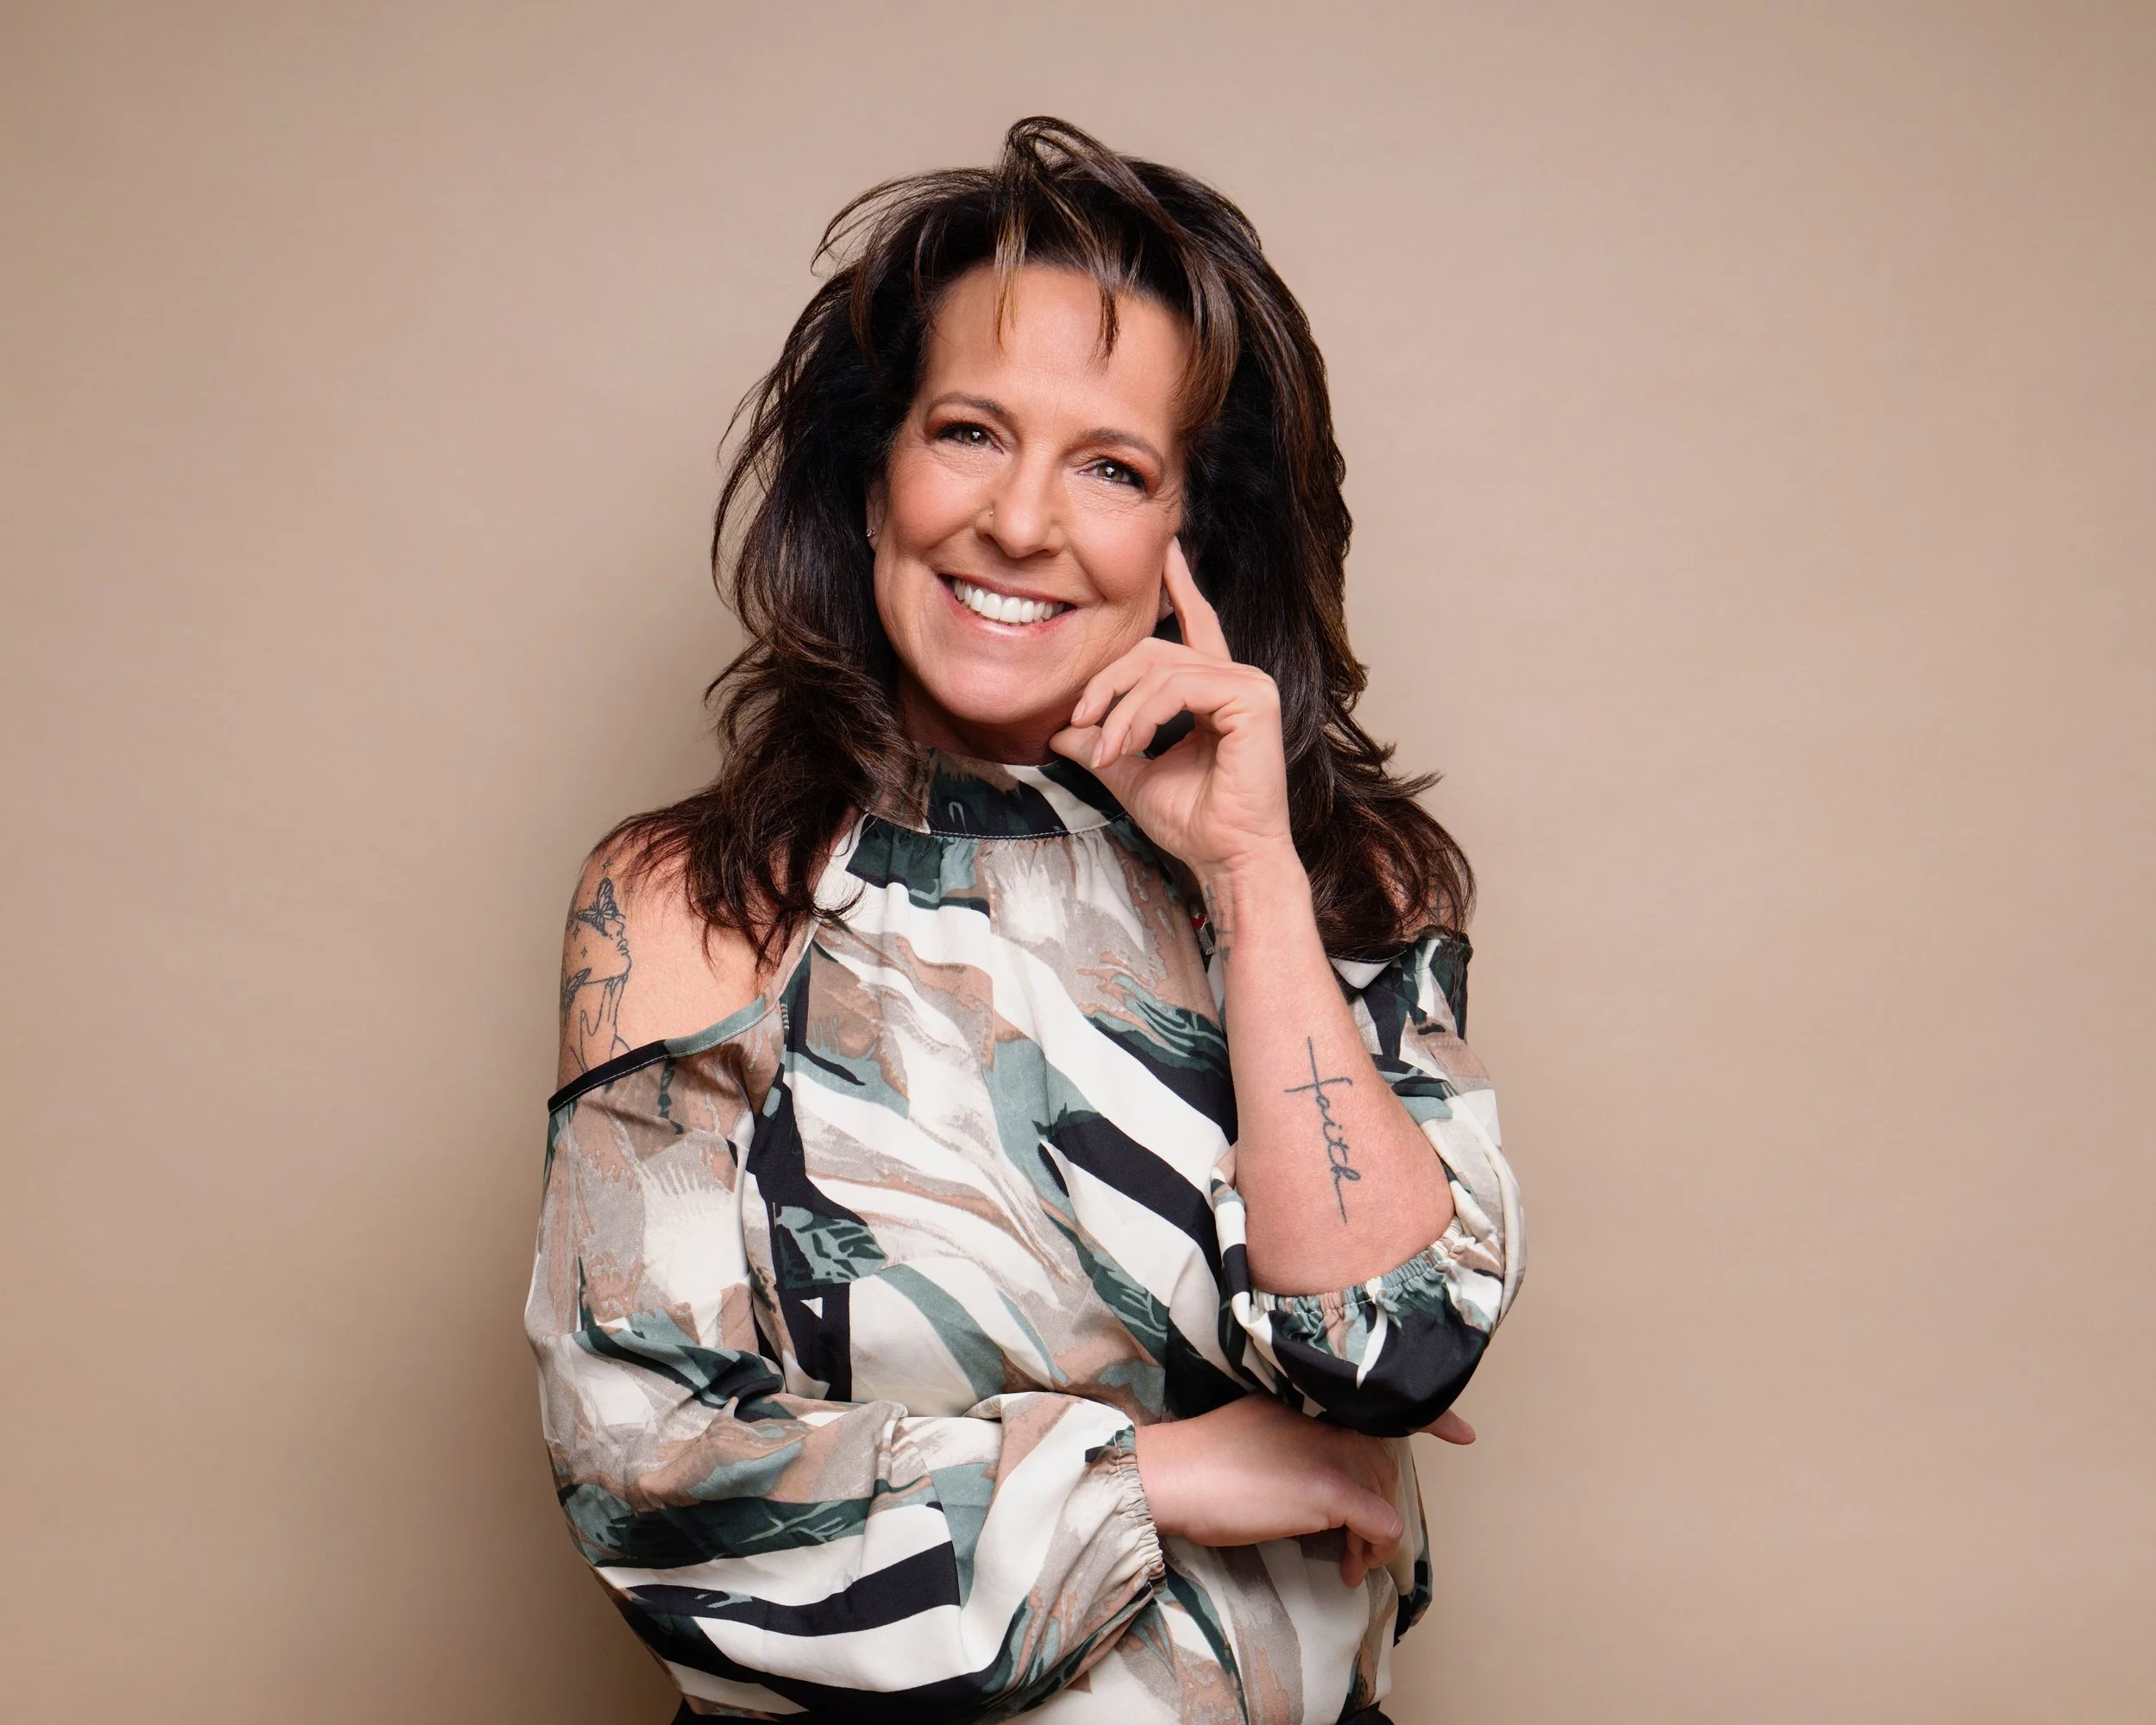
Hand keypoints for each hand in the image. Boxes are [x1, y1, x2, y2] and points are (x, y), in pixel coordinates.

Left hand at [1049, 542, 1292, 882]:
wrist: (1228, 859)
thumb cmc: (1195, 824)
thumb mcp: (1134, 777)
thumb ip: (1104, 747)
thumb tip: (1060, 733)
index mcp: (1216, 691)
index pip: (1195, 626)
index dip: (1180, 587)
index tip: (1165, 551)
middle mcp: (1236, 679)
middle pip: (1155, 648)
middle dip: (1108, 681)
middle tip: (1079, 719)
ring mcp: (1248, 684)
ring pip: (1161, 667)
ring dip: (1120, 709)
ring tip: (1106, 747)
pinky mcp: (1251, 697)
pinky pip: (1179, 685)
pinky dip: (1142, 713)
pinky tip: (1129, 743)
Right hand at [1133, 1396, 1479, 1587]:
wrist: (1166, 1475)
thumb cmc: (1194, 1465)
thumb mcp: (1249, 1435)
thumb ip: (1286, 1444)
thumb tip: (1307, 1483)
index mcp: (1299, 1404)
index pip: (1372, 1406)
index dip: (1428, 1417)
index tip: (1462, 1432)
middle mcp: (1320, 1421)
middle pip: (1382, 1457)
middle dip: (1382, 1503)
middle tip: (1360, 1545)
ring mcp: (1326, 1452)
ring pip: (1383, 1489)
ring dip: (1374, 1534)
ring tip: (1352, 1563)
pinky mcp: (1325, 1489)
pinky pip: (1379, 1520)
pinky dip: (1375, 1548)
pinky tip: (1353, 1566)